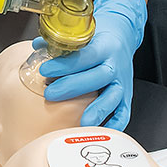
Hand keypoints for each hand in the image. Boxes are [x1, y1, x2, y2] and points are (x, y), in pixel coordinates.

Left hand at [39, 0, 144, 128]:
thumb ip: (61, 42)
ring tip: (81, 122)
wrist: (122, 37)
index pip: (85, 56)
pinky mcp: (127, 95)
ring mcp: (122, 82)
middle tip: (50, 94)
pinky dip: (115, 124)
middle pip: (97, 77)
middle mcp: (114, 64)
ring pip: (113, 96)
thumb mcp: (83, 35)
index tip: (45, 70)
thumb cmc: (98, 39)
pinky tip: (101, 131)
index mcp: (104, 47)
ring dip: (98, 109)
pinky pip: (124, 112)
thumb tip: (39, 45)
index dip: (65, 64)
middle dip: (72, 87)